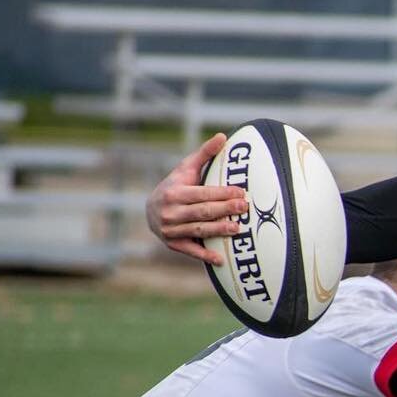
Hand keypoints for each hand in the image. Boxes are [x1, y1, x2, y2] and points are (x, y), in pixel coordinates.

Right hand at [145, 132, 248, 265]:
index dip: (222, 193)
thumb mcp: (187, 169)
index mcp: (175, 192)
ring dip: (218, 231)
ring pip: (199, 230)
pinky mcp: (173, 244)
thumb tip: (223, 136)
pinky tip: (221, 259)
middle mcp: (171, 211)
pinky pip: (191, 250)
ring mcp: (171, 229)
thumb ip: (205, 154)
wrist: (151, 210)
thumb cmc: (177, 186)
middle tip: (244, 208)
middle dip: (224, 210)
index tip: (241, 193)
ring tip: (238, 228)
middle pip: (203, 211)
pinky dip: (205, 255)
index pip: (203, 193)